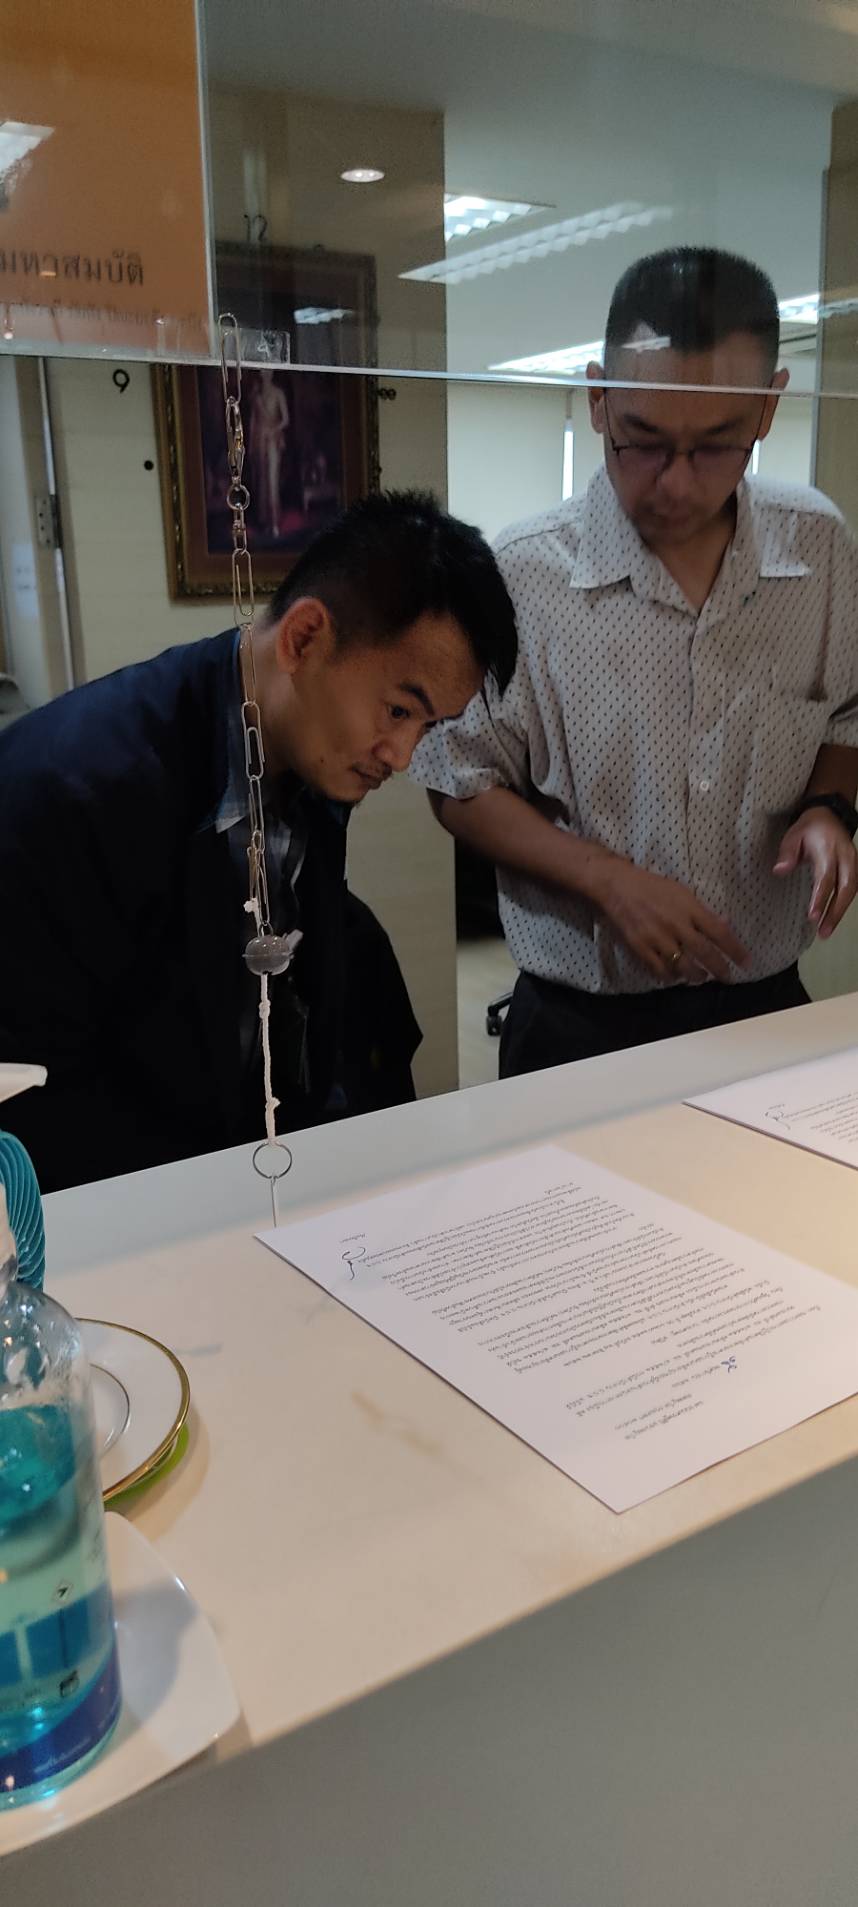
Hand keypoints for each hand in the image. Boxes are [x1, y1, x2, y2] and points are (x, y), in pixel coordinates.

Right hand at [587, 858, 749, 982]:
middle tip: (728, 978)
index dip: (735, 950)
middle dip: (720, 969)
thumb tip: (724, 924)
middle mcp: (676, 925)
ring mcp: (658, 939)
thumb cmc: (652, 886)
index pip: (719, 933)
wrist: (617, 887)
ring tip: (702, 978)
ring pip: (684, 967)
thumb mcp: (682, 892)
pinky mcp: (641, 948)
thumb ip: (702, 911)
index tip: (746, 963)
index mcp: (689, 909)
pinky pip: (660, 970)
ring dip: (697, 976)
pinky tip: (676, 976)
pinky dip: (671, 976)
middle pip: (705, 953)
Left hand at [773, 811, 857, 938]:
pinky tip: (833, 919)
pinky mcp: (855, 868)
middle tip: (823, 932)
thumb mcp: (793, 834)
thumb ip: (787, 852)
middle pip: (846, 888)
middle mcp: (846, 857)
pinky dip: (843, 905)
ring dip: (840, 912)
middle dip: (835, 912)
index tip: (813, 916)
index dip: (820, 897)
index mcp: (829, 849)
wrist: (829, 815)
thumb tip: (779, 871)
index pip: (826, 877)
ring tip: (826, 931)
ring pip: (852, 891)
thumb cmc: (808, 828)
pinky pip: (852, 889)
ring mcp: (854, 863)